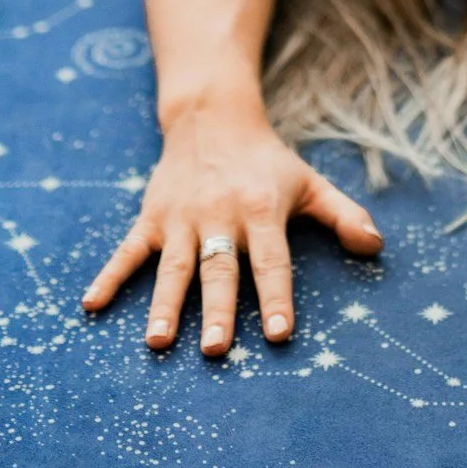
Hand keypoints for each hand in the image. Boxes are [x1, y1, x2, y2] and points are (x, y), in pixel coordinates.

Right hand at [80, 106, 382, 357]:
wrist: (212, 116)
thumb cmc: (268, 161)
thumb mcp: (310, 183)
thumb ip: (344, 215)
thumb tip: (376, 246)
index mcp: (261, 210)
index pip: (272, 261)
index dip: (277, 297)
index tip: (279, 335)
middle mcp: (219, 215)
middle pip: (219, 270)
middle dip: (217, 311)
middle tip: (217, 351)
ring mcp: (181, 218)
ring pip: (172, 267)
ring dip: (165, 305)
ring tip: (158, 342)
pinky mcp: (151, 217)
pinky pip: (127, 251)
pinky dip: (109, 277)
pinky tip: (90, 306)